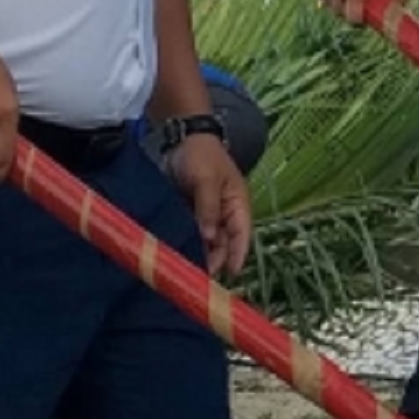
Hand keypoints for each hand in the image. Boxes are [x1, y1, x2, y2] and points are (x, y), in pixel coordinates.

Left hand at [167, 131, 253, 277]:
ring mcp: (206, 214)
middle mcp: (224, 213)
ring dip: (200, 254)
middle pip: (224, 242)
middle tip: (201, 278)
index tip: (231, 274)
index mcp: (237, 204)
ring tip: (188, 272)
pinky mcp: (189, 213)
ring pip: (206, 241)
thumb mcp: (206, 180)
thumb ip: (208, 208)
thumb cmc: (201, 156)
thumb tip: (208, 237)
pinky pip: (190, 233)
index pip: (242, 234)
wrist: (180, 139)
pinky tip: (176, 256)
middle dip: (216, 260)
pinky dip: (186, 244)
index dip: (238, 254)